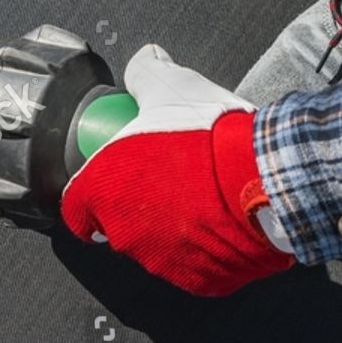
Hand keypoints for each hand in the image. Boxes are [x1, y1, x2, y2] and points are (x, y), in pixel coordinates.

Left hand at [62, 45, 295, 296]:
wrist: (264, 175)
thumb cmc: (210, 136)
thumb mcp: (170, 85)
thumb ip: (146, 72)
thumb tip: (145, 60)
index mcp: (103, 191)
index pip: (77, 207)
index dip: (92, 192)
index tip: (112, 180)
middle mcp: (125, 235)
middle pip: (119, 224)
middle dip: (139, 203)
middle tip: (169, 177)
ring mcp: (163, 263)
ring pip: (157, 245)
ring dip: (171, 225)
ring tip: (202, 194)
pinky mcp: (200, 282)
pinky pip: (195, 264)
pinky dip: (204, 247)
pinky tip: (222, 218)